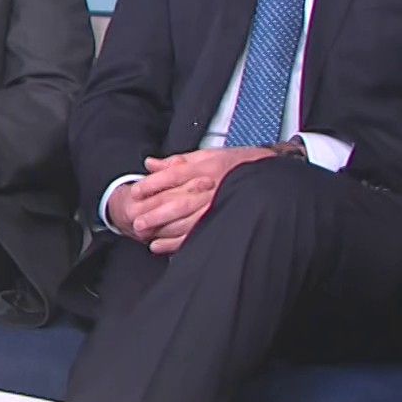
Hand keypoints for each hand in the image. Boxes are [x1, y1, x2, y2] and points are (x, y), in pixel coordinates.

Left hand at [109, 147, 274, 254]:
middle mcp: (212, 189)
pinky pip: (197, 235)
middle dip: (155, 212)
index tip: (135, 192)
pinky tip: (160, 246)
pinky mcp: (222, 222)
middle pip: (179, 202)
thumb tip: (150, 164)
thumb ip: (176, 162)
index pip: (175, 176)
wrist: (266, 176)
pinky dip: (176, 243)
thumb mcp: (206, 156)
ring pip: (187, 221)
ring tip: (144, 233)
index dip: (152, 184)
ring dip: (163, 229)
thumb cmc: (234, 165)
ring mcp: (218, 207)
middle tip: (136, 220)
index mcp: (206, 169)